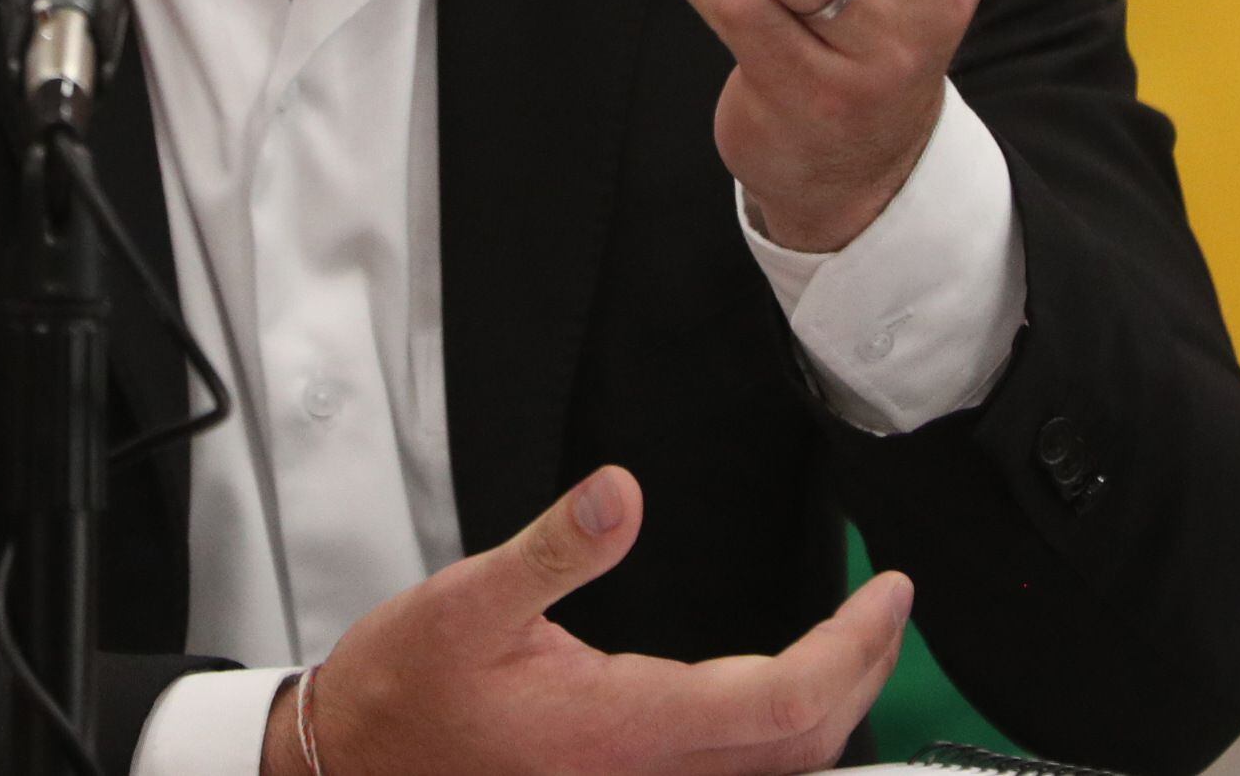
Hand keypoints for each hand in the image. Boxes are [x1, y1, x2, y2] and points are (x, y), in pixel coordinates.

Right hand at [261, 465, 910, 775]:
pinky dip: (786, 739)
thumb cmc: (404, 693)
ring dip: (832, 711)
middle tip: (888, 607)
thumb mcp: (466, 601)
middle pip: (802, 748)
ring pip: (777, 774)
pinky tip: (785, 697)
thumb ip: (554, 549)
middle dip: (862, 675)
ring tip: (856, 643)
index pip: (782, 702)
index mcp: (621, 727)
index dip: (852, 650)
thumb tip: (622, 491)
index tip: (886, 592)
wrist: (351, 769)